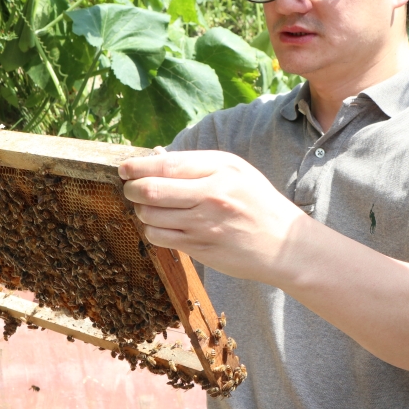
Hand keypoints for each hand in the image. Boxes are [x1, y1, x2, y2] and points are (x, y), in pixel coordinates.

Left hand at [119, 149, 306, 283]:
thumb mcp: (236, 171)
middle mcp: (211, 196)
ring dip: (141, 211)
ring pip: (150, 216)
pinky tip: (161, 225)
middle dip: (132, 189)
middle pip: (151, 190)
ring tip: (149, 207)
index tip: (125, 169)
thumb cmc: (258, 203)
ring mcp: (204, 225)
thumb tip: (156, 159)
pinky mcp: (200, 248)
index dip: (137, 167)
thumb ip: (199, 164)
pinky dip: (152, 230)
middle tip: (131, 188)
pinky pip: (160, 238)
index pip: (166, 165)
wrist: (284, 244)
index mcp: (220, 170)